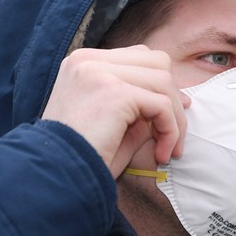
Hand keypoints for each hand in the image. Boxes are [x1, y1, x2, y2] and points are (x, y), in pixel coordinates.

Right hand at [41, 46, 189, 177]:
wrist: (54, 177)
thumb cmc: (82, 157)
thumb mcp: (113, 124)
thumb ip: (140, 106)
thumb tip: (181, 100)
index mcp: (83, 63)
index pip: (138, 57)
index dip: (161, 86)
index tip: (171, 118)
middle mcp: (88, 60)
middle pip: (156, 61)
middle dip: (172, 99)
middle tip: (171, 135)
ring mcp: (99, 72)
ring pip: (164, 82)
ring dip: (175, 119)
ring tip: (166, 150)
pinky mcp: (113, 91)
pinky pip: (161, 105)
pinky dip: (171, 130)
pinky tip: (161, 154)